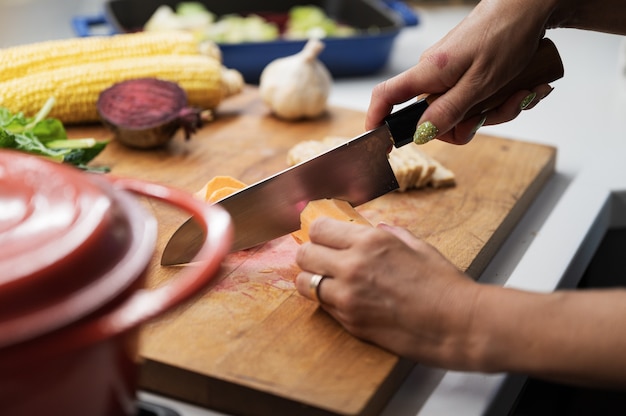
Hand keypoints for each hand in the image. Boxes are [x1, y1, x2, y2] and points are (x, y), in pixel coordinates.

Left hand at [295, 218, 481, 367]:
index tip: (322, 236)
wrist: (457, 324)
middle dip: (311, 255)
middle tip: (322, 259)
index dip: (319, 232)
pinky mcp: (349, 321)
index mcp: (371, 241)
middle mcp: (353, 265)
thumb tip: (376, 228)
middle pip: (305, 254)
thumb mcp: (419, 247)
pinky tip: (344, 299)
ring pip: (305, 282)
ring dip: (312, 280)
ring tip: (327, 281)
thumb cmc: (444, 285)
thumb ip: (391, 235)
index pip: (319, 229)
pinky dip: (327, 301)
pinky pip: (322, 306)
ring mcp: (348, 296)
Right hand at [365, 0, 555, 143]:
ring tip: (521, 94)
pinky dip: (503, 100)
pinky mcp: (468, 71)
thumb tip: (421, 134)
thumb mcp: (480, 83)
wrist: (529, 6)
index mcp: (429, 72)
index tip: (381, 143)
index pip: (386, 96)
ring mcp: (452, 73)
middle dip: (471, 123)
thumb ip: (449, 111)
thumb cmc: (505, 34)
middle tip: (497, 112)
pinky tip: (524, 88)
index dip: (377, 120)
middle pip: (436, 116)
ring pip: (463, 111)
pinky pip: (478, 100)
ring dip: (496, 111)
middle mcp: (435, 73)